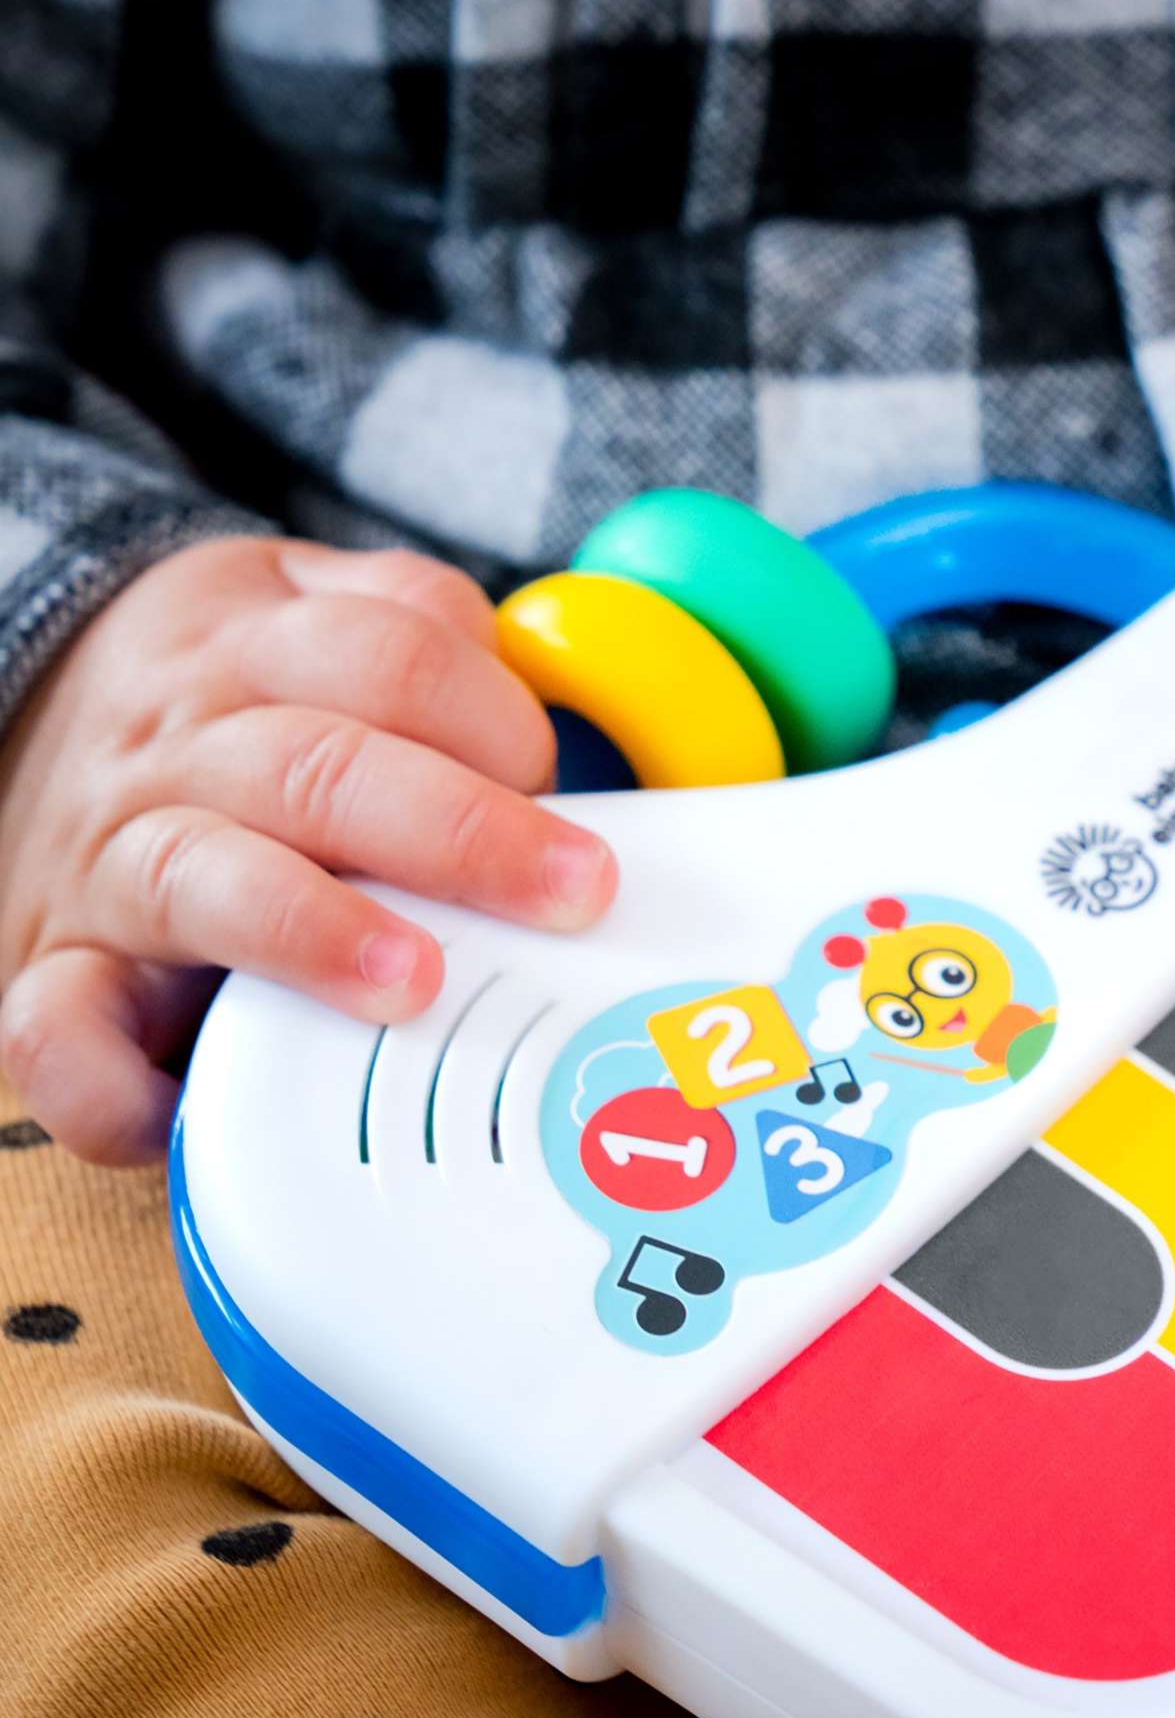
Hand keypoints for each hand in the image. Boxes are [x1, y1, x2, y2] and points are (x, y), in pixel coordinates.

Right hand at [0, 539, 615, 1164]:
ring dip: (316, 932)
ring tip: (415, 981)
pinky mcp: (57, 968)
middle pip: (322, 768)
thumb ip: (434, 649)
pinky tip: (195, 1102)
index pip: (392, 655)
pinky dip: (112, 1078)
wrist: (24, 715)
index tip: (554, 778)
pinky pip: (56, 1032)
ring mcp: (114, 859)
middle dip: (462, 831)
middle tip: (573, 890)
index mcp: (263, 646)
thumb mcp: (314, 615)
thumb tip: (576, 736)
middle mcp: (184, 746)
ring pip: (205, 879)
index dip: (492, 716)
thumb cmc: (229, 696)